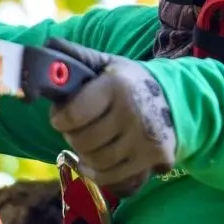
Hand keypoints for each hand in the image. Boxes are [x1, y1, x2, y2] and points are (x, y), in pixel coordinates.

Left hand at [44, 38, 176, 191]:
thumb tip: (47, 45)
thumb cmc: (129, 83)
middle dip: (72, 137)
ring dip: (85, 155)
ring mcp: (144, 138)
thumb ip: (76, 57)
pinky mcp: (152, 158)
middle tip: (78, 129)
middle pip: (82, 141)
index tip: (61, 116)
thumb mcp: (106, 64)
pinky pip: (110, 177)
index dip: (59, 118)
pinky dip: (97, 172)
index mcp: (116, 85)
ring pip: (95, 161)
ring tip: (90, 142)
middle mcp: (131, 112)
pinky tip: (97, 160)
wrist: (175, 100)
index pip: (72, 115)